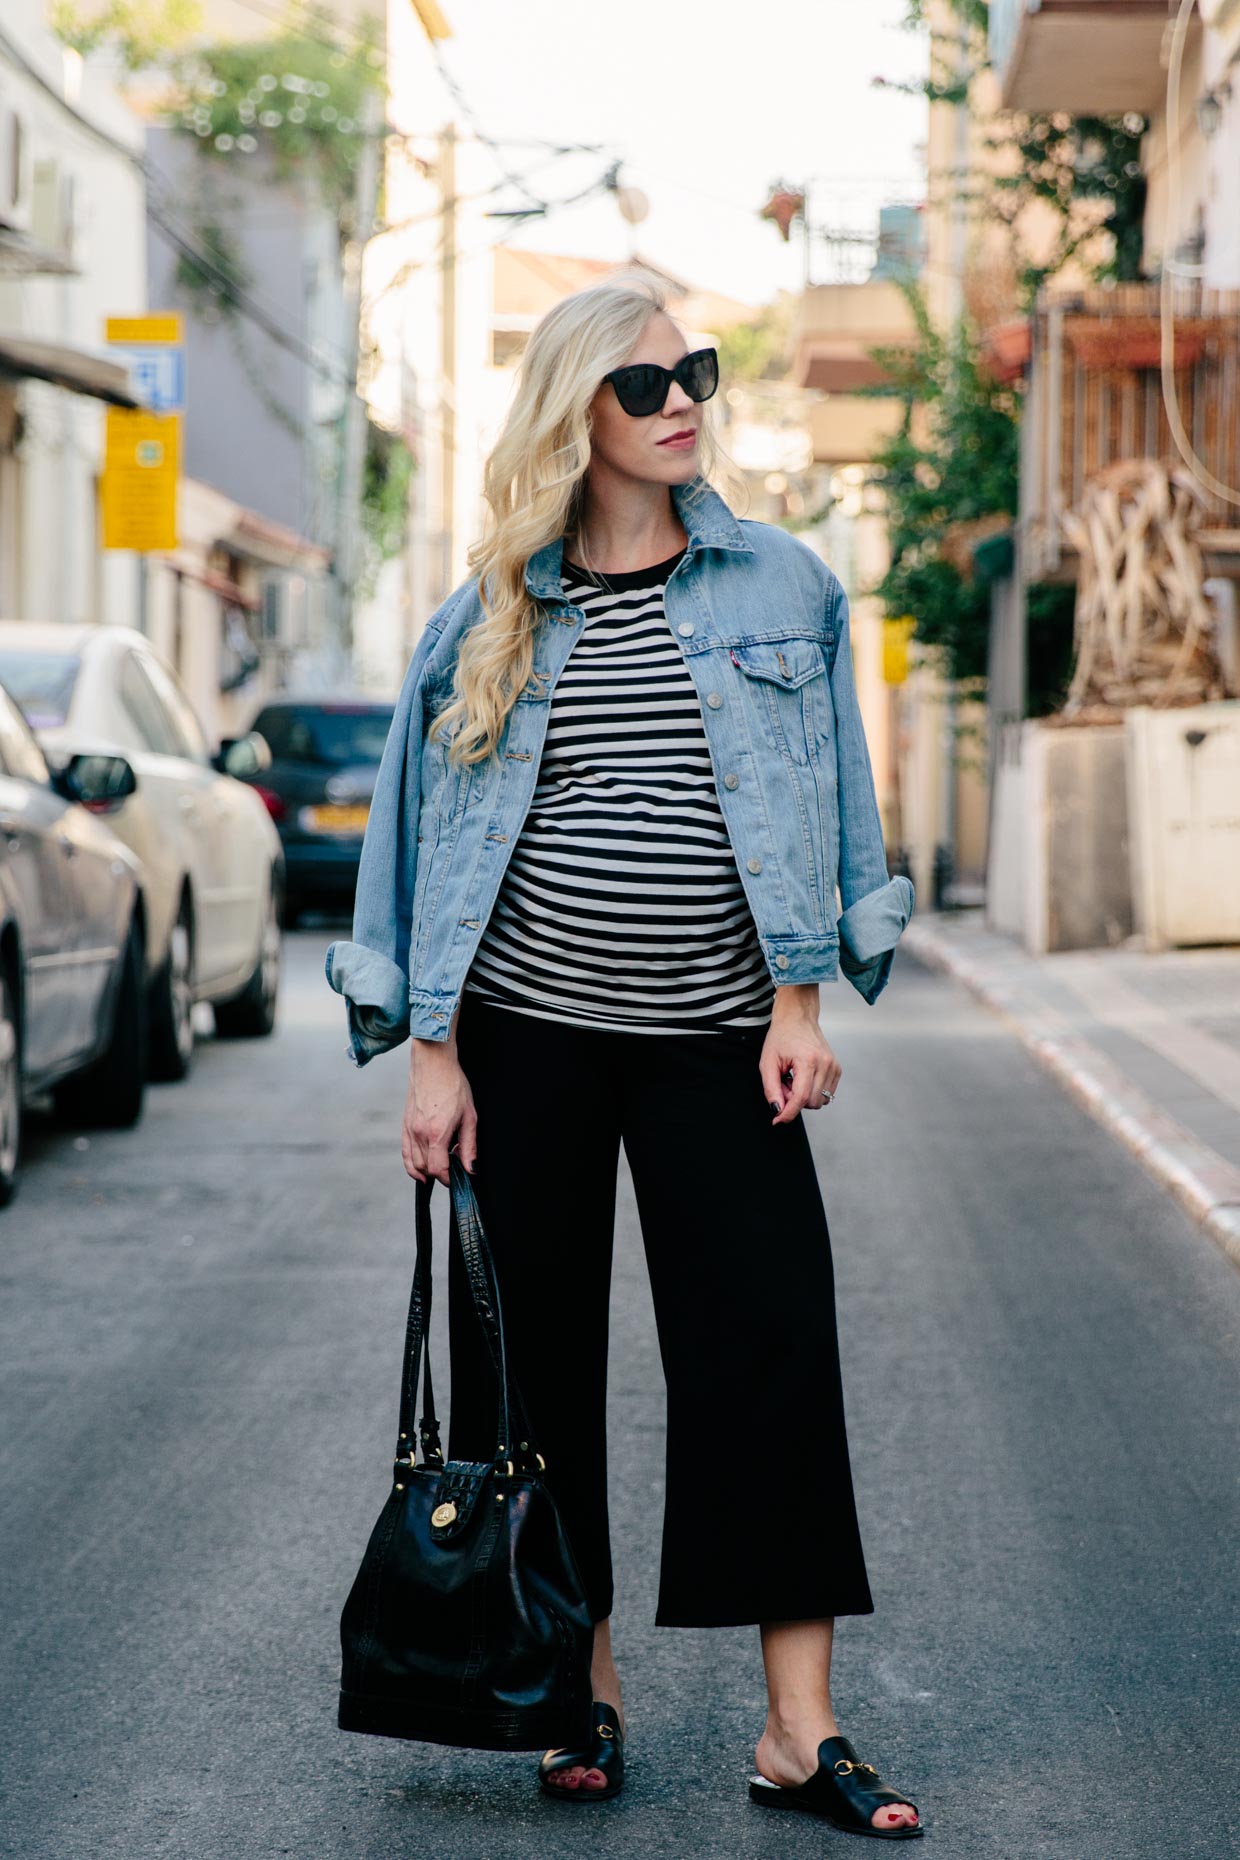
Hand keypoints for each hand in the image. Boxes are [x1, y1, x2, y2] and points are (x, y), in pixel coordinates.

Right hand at [403, 1036, 477, 1184]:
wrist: (433, 1063)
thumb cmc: (453, 1085)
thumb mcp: (469, 1116)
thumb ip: (469, 1146)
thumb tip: (471, 1169)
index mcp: (436, 1133)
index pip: (438, 1169)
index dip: (449, 1179)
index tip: (458, 1178)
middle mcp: (419, 1134)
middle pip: (426, 1169)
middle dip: (440, 1173)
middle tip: (455, 1165)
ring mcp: (409, 1130)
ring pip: (414, 1164)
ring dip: (427, 1171)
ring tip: (442, 1164)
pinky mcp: (404, 1125)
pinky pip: (405, 1153)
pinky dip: (412, 1165)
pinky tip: (420, 1171)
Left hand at [760, 984, 840, 1124]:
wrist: (797, 1018)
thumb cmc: (781, 1037)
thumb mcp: (767, 1062)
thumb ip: (771, 1089)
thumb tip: (778, 1110)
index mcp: (808, 1061)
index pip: (800, 1098)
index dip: (788, 1113)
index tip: (777, 1120)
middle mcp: (825, 1064)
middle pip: (811, 1103)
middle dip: (794, 1101)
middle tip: (784, 1084)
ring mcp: (834, 1067)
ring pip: (820, 1101)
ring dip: (804, 1097)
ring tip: (794, 1079)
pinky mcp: (837, 1069)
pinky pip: (826, 1094)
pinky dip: (813, 1092)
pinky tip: (804, 1078)